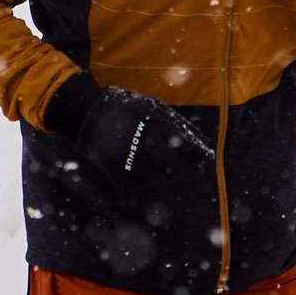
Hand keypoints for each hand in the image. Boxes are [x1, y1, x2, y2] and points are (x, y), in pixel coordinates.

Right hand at [75, 84, 216, 196]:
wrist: (90, 116)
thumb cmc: (130, 111)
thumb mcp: (154, 109)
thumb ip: (177, 126)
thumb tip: (204, 149)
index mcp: (154, 125)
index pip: (187, 146)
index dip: (200, 154)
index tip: (206, 158)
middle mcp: (142, 145)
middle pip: (178, 168)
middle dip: (190, 171)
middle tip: (195, 172)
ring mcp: (129, 163)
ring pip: (162, 180)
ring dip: (170, 176)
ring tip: (168, 168)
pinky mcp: (118, 176)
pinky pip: (143, 185)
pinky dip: (148, 179)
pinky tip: (145, 168)